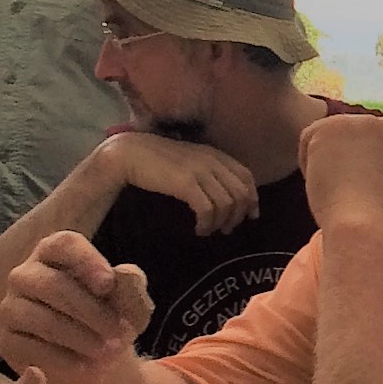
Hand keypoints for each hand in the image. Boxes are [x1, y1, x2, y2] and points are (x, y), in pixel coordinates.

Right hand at [0, 231, 153, 383]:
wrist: (95, 360)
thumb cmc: (110, 318)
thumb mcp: (130, 302)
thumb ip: (131, 284)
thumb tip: (123, 275)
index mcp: (55, 253)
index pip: (64, 245)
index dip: (86, 261)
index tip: (108, 285)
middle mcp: (26, 275)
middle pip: (53, 285)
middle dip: (91, 311)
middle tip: (119, 333)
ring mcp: (11, 308)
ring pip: (42, 319)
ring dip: (80, 337)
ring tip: (106, 352)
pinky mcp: (7, 341)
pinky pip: (31, 348)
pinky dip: (63, 360)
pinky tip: (85, 366)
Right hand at [107, 133, 261, 235]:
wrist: (129, 153)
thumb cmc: (157, 160)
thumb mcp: (189, 161)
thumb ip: (208, 172)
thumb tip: (223, 196)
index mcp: (215, 153)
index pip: (246, 176)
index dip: (252, 198)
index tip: (251, 215)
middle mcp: (212, 160)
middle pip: (241, 192)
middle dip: (239, 215)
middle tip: (227, 229)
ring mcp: (200, 171)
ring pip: (226, 204)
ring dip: (220, 222)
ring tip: (208, 230)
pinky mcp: (186, 183)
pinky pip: (207, 209)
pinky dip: (206, 223)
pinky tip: (198, 229)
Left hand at [298, 112, 382, 241]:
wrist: (366, 225)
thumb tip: (377, 174)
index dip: (368, 167)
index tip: (362, 188)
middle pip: (360, 136)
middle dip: (350, 156)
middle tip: (343, 188)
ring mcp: (362, 122)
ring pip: (335, 135)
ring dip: (330, 157)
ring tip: (333, 188)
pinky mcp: (334, 124)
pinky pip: (310, 138)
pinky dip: (308, 161)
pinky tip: (319, 181)